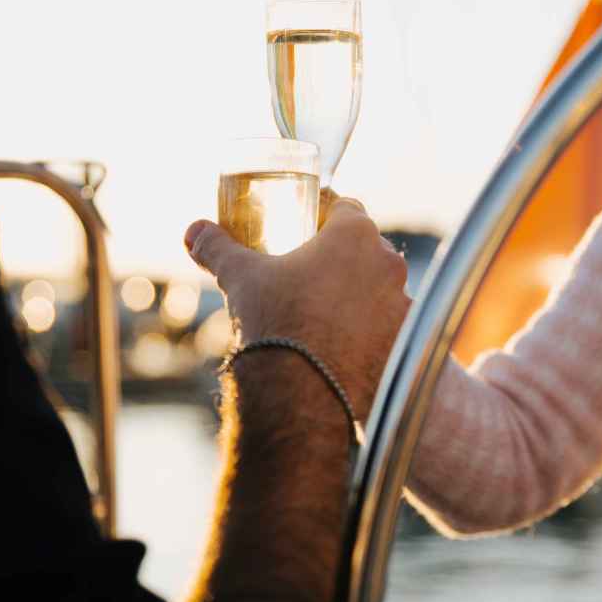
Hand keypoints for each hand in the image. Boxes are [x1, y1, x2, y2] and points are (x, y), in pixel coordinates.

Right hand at [185, 196, 410, 419]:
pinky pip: (391, 329)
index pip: (345, 208)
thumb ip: (218, 247)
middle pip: (367, 250)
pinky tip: (349, 345)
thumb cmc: (275, 323)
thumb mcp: (241, 277)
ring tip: (330, 315)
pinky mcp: (407, 345)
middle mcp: (388, 265)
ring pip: (381, 291)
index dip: (325, 216)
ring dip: (362, 296)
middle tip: (316, 275)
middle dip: (344, 259)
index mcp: (355, 235)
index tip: (309, 227)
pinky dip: (374, 332)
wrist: (303, 393)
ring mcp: (403, 306)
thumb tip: (194, 231)